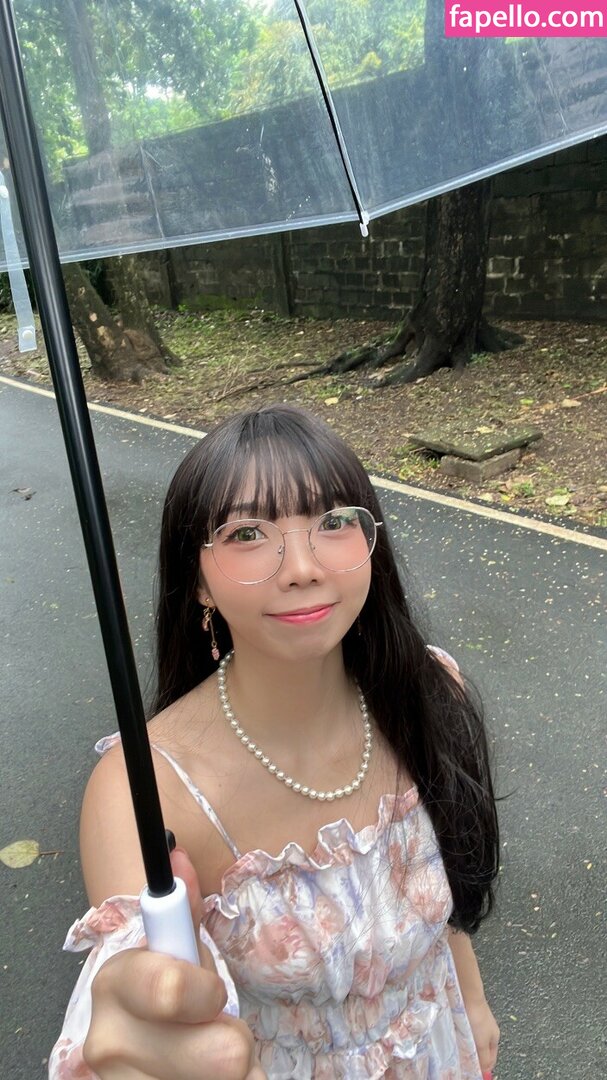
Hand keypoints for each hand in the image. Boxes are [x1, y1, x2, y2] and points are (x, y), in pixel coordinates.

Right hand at [83, 847, 265, 1079]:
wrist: (133, 1059)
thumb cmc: (161, 999)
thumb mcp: (174, 953)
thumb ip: (182, 909)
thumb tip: (179, 856)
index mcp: (114, 985)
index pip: (172, 989)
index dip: (208, 993)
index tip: (213, 994)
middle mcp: (107, 1045)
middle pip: (223, 1054)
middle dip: (232, 1039)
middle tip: (214, 1030)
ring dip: (235, 1073)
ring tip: (209, 1060)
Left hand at [465, 995, 499, 1074]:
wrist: (468, 995)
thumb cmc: (478, 1018)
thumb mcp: (482, 1042)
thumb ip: (484, 1057)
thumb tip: (485, 1071)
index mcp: (494, 1038)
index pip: (491, 1059)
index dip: (484, 1067)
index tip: (475, 1074)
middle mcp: (487, 1031)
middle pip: (481, 1050)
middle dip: (474, 1058)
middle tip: (465, 1065)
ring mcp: (477, 1023)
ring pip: (472, 1042)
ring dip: (467, 1048)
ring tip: (459, 1054)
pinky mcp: (467, 1017)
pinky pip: (465, 1032)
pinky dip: (461, 1038)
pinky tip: (455, 1040)